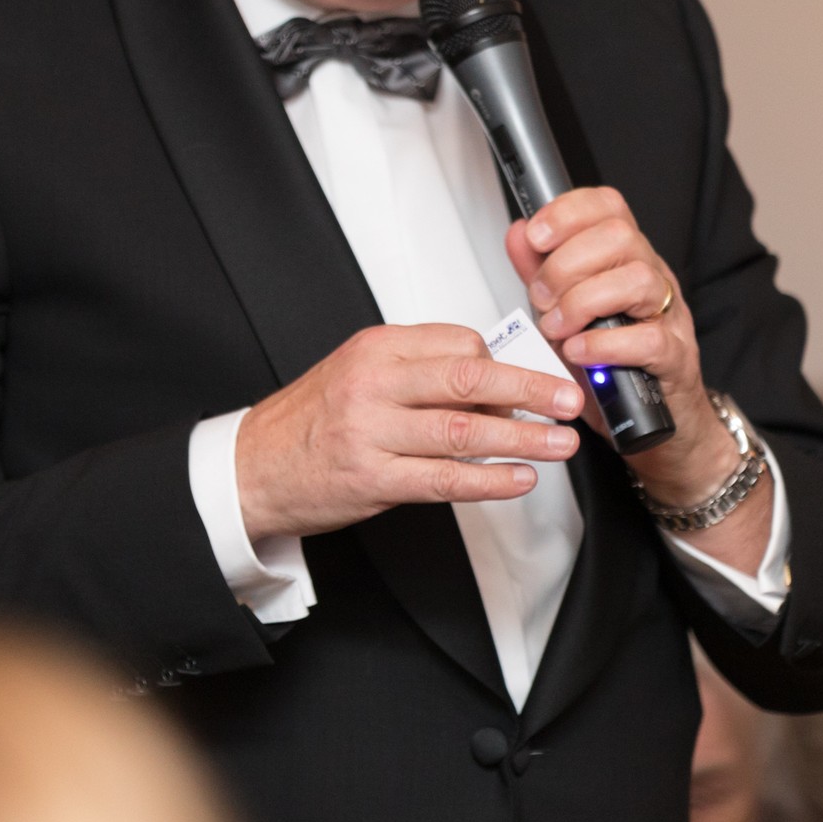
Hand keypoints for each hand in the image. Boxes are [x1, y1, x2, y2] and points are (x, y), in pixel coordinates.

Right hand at [237, 323, 586, 539]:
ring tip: (560, 443)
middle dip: (529, 388)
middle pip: (467, 377)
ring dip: (521, 436)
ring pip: (462, 429)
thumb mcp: (360, 374)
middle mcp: (373, 384)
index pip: (458, 342)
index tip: (536, 378)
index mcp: (376, 349)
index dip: (505, 362)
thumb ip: (420, 373)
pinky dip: (488, 479)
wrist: (254, 467)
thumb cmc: (312, 421)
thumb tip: (493, 381)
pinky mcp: (372, 479)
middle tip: (568, 399)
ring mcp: (371, 432)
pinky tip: (520, 478)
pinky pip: (443, 478)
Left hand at [509, 189, 742, 510]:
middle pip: (620, 236)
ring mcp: (669, 317)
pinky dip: (604, 344)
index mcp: (626, 260)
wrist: (659, 427)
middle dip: (566, 264)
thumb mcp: (567, 314)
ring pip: (637, 280)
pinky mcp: (675, 359)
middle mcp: (652, 279)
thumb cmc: (614, 367)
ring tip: (557, 329)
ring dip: (583, 302)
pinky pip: (647, 340)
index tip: (536, 236)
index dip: (568, 212)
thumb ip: (542, 273)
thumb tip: (519, 234)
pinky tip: (579, 352)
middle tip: (541, 298)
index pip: (608, 207)